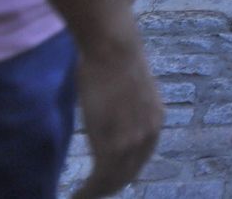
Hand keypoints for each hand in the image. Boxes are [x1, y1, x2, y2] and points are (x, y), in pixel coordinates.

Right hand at [72, 16, 163, 197]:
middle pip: (128, 174)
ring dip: (95, 194)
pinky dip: (87, 193)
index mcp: (155, 119)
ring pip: (114, 181)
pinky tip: (76, 197)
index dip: (121, 173)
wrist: (113, 48)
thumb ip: (123, 107)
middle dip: (108, 188)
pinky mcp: (114, 145)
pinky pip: (101, 180)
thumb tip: (110, 110)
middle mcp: (150, 134)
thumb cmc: (112, 58)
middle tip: (87, 196)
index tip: (104, 181)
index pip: (139, 158)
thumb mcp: (126, 88)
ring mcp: (133, 141)